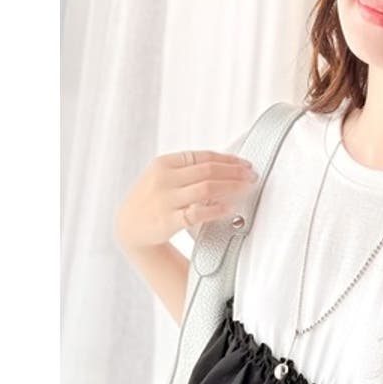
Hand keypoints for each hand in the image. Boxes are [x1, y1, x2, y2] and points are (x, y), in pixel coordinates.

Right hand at [114, 148, 258, 249]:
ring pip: (207, 188)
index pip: (203, 156)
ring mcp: (166, 199)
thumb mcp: (163, 177)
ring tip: (246, 189)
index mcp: (164, 163)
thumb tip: (224, 167)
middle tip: (252, 176)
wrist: (130, 226)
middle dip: (235, 172)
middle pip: (208, 170)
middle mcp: (165, 178)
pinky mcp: (169, 220)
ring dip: (231, 187)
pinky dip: (216, 209)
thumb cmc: (152, 200)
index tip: (245, 164)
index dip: (228, 159)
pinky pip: (198, 213)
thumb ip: (187, 171)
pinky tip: (229, 209)